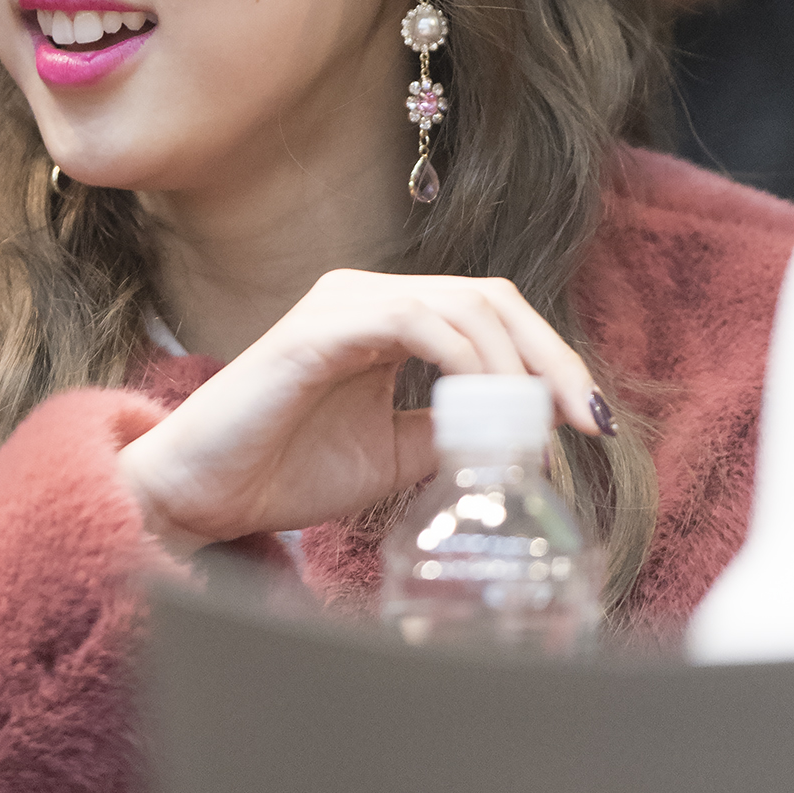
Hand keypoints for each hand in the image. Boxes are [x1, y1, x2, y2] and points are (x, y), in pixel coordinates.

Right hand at [115, 269, 602, 559]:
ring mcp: (345, 303)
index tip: (592, 424)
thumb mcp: (394, 456)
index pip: (493, 316)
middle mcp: (370, 297)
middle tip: (587, 423)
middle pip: (493, 300)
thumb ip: (451, 435)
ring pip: (464, 304)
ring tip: (537, 430)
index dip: (552, 360)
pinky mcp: (320, 327)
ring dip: (516, 368)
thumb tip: (522, 444)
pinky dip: (464, 362)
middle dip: (552, 359)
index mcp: (389, 320)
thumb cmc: (284, 470)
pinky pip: (414, 322)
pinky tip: (485, 411)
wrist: (202, 495)